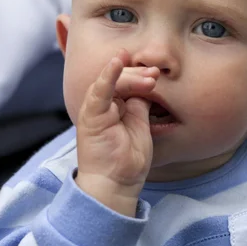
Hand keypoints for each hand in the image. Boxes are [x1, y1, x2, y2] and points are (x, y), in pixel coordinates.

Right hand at [75, 49, 158, 216]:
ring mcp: (94, 109)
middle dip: (138, 74)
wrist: (116, 184)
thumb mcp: (140, 124)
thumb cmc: (127, 159)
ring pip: (113, 82)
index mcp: (112, 106)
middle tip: (155, 74)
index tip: (155, 72)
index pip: (124, 82)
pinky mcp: (91, 115)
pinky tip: (117, 61)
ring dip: (131, 75)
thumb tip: (147, 85)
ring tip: (150, 77)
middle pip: (119, 79)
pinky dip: (108, 75)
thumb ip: (139, 104)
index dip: (139, 74)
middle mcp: (101, 105)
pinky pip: (99, 91)